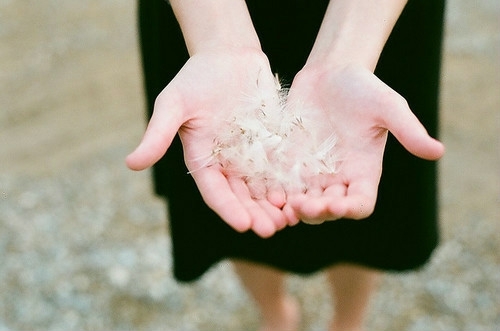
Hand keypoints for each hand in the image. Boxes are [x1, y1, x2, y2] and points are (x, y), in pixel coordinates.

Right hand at [126, 48, 297, 236]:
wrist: (228, 55)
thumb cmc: (196, 77)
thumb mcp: (173, 104)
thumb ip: (158, 135)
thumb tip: (130, 164)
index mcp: (203, 160)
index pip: (215, 192)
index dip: (229, 209)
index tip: (244, 225)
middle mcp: (227, 163)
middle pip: (242, 196)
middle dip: (256, 214)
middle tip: (272, 230)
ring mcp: (251, 155)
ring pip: (263, 188)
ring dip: (274, 206)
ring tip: (291, 219)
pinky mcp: (272, 144)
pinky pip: (282, 167)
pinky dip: (290, 183)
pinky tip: (303, 193)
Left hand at [283, 64, 444, 222]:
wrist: (329, 73)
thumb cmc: (363, 87)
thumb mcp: (388, 106)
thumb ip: (409, 130)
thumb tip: (438, 152)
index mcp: (363, 172)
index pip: (360, 204)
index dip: (349, 209)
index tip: (336, 204)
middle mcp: (337, 178)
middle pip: (328, 209)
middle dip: (316, 212)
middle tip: (303, 205)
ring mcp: (312, 172)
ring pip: (303, 203)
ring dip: (294, 209)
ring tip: (284, 204)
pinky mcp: (290, 163)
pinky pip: (282, 186)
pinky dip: (276, 193)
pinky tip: (268, 192)